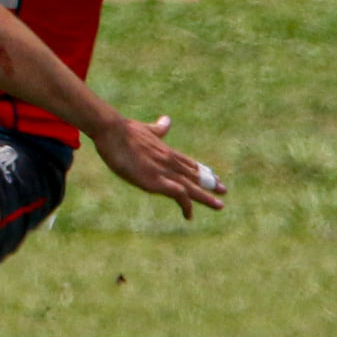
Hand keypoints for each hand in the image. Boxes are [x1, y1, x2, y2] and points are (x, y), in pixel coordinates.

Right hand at [89, 115, 226, 220]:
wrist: (113, 131)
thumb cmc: (123, 129)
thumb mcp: (144, 129)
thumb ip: (157, 129)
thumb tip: (167, 121)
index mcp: (166, 150)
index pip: (189, 162)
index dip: (201, 170)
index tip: (212, 175)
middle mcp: (170, 161)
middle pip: (195, 174)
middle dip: (210, 183)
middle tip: (224, 190)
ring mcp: (164, 171)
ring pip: (192, 186)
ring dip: (206, 196)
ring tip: (219, 205)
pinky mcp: (156, 181)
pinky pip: (179, 195)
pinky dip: (186, 205)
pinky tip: (189, 215)